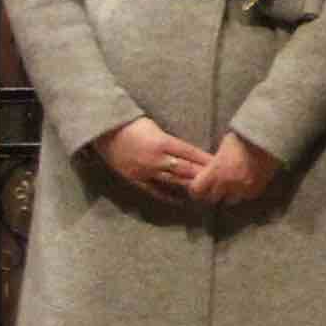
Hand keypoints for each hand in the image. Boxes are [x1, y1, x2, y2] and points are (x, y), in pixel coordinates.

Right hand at [97, 117, 212, 199]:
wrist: (106, 132)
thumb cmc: (132, 125)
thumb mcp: (155, 127)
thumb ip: (171, 141)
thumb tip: (190, 152)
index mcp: (162, 142)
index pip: (190, 152)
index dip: (205, 159)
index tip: (219, 164)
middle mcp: (157, 158)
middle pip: (185, 168)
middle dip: (202, 174)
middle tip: (219, 180)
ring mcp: (146, 171)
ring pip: (173, 180)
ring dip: (190, 185)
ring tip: (205, 190)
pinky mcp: (137, 179)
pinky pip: (156, 190)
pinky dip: (169, 195)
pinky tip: (181, 200)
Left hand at [186, 133, 283, 207]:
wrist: (266, 141)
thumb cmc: (242, 139)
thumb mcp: (223, 148)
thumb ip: (215, 163)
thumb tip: (211, 169)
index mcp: (214, 171)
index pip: (196, 191)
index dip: (196, 189)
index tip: (199, 186)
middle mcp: (226, 184)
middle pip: (212, 199)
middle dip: (213, 193)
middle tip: (216, 186)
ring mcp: (241, 189)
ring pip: (230, 201)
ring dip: (229, 195)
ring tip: (232, 186)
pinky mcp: (255, 191)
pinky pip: (245, 197)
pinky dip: (244, 192)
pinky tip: (246, 183)